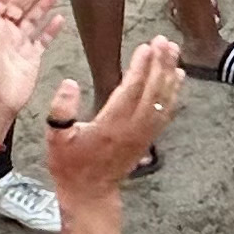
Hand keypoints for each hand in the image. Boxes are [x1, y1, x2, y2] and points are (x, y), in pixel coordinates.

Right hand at [47, 36, 184, 191]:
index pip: (131, 90)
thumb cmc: (70, 164)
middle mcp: (132, 128)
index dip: (140, 68)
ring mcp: (143, 134)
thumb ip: (61, 111)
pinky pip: (165, 112)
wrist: (90, 192)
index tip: (146, 47)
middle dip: (160, 64)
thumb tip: (69, 83)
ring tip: (174, 51)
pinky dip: (174, 93)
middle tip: (163, 41)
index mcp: (111, 125)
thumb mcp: (55, 138)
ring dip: (169, 74)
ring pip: (163, 100)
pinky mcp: (148, 138)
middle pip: (152, 91)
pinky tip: (178, 77)